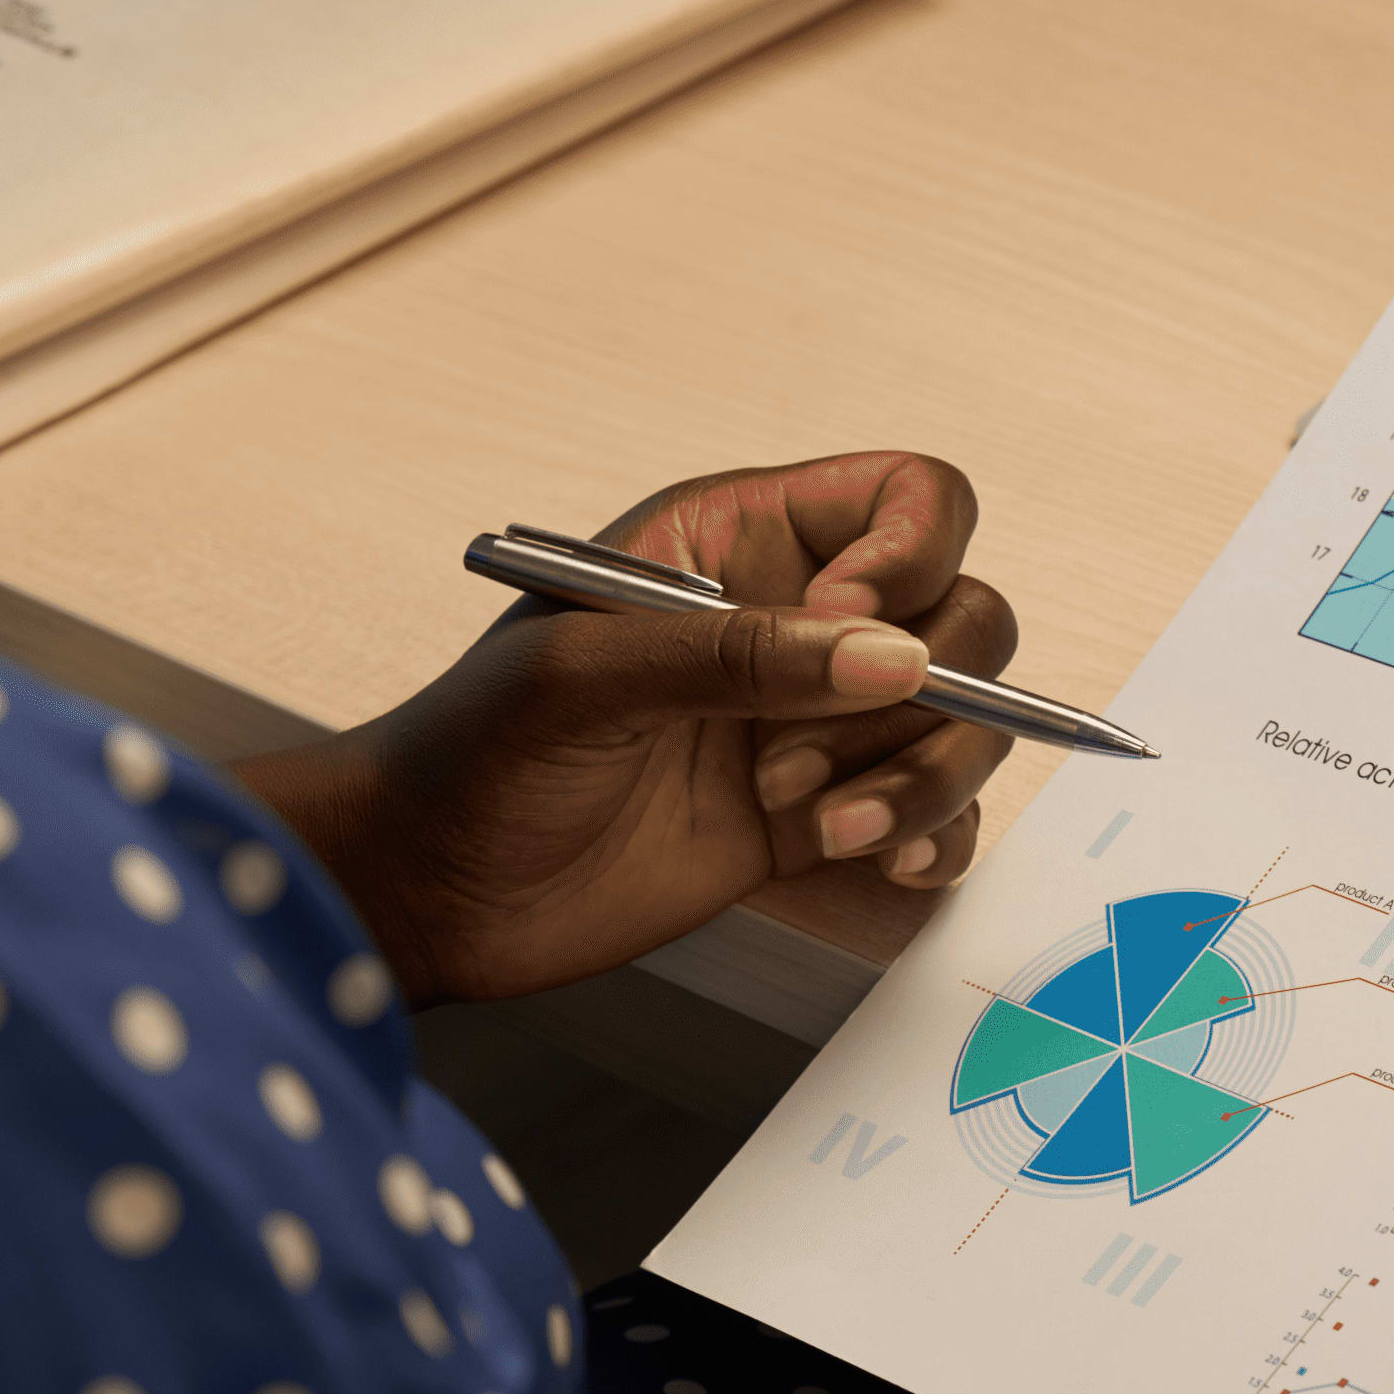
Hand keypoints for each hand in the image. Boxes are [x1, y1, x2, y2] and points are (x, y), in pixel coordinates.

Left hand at [237, 458, 1018, 1004]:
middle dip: (923, 694)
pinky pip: (936, 812)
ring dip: (924, 777)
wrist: (427, 893)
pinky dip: (933, 835)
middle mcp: (797, 621)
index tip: (850, 628)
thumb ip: (740, 657)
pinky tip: (875, 858)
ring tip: (824, 826)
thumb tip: (896, 656)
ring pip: (965, 721)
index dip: (913, 556)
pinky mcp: (820, 815)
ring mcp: (816, 722)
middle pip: (965, 616)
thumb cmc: (472, 756)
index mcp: (744, 541)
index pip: (909, 500)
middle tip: (800, 756)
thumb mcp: (587, 676)